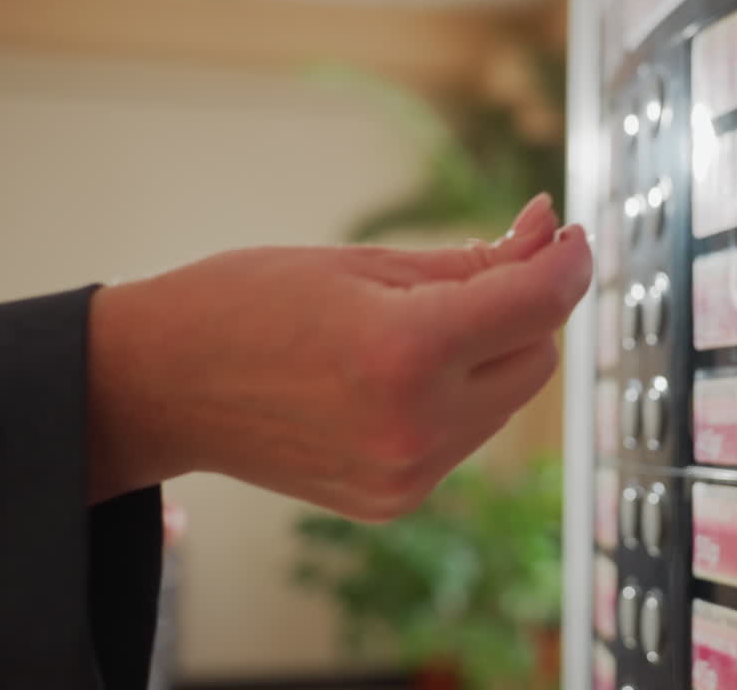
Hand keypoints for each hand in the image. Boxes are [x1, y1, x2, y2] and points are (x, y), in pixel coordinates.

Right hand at [86, 194, 591, 519]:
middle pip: (535, 359)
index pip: (538, 305)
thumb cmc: (251, 303)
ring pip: (507, 401)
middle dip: (523, 310)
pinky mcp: (397, 501)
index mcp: (407, 352)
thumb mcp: (367, 262)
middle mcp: (417, 426)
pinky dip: (457, 399)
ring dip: (491, 356)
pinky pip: (466, 437)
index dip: (568, 262)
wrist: (165, 388)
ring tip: (419, 327)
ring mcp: (408, 474)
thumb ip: (475, 259)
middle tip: (485, 272)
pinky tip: (400, 377)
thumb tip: (550, 235)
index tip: (571, 237)